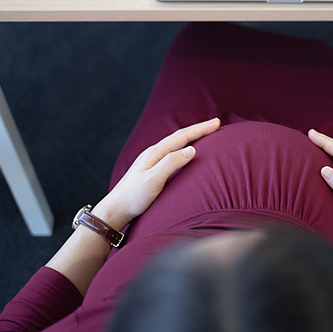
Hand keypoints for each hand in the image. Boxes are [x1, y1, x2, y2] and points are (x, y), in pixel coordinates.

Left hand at [94, 118, 220, 230]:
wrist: (116, 209)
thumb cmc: (134, 197)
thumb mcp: (153, 180)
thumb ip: (171, 163)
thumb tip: (191, 149)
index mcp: (155, 153)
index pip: (183, 136)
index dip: (201, 129)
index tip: (217, 123)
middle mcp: (154, 153)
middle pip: (180, 137)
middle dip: (199, 130)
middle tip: (216, 124)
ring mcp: (152, 161)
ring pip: (176, 144)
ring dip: (192, 138)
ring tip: (206, 135)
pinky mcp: (152, 169)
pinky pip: (173, 153)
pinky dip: (185, 148)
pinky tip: (187, 153)